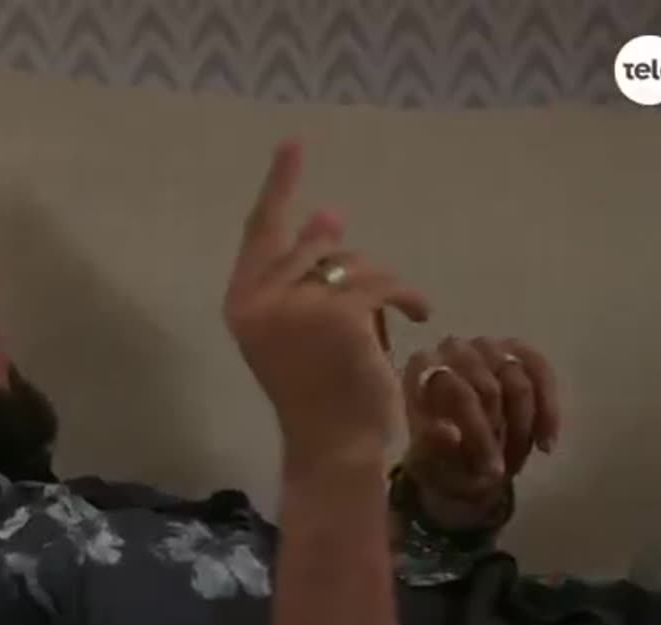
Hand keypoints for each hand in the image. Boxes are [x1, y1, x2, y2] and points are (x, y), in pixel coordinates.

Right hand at [224, 140, 430, 454]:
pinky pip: (382, 282)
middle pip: (312, 244)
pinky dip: (407, 295)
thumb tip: (330, 214)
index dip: (279, 184)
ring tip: (402, 308)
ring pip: (352, 263)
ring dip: (382, 283)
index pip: (260, 230)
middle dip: (345, 257)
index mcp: (241, 302)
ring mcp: (297, 305)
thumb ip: (303, 275)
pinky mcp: (339, 314)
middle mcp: (259, 299)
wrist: (332, 444)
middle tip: (372, 279)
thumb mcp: (300, 328)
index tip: (293, 143)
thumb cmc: (315, 392)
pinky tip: (419, 313)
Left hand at [402, 336, 560, 511]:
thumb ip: (435, 447)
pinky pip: (541, 373)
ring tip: (517, 459)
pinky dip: (548, 410)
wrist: (462, 456)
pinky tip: (546, 441)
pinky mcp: (517, 350)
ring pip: (519, 383)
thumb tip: (448, 432)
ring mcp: (487, 346)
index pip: (459, 393)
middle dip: (502, 434)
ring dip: (524, 427)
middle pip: (490, 389)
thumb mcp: (432, 462)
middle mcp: (452, 347)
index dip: (479, 434)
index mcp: (421, 367)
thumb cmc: (440, 457)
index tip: (491, 471)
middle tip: (504, 468)